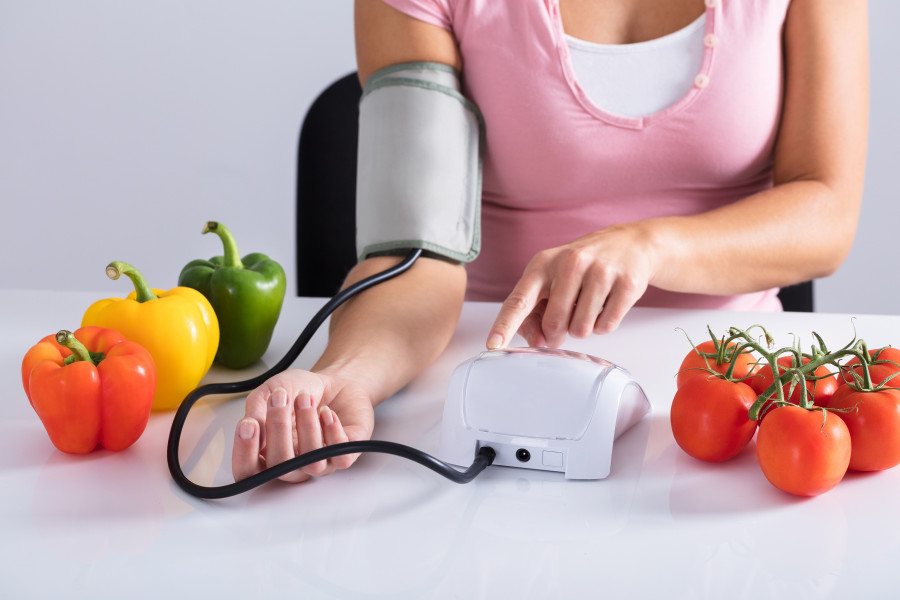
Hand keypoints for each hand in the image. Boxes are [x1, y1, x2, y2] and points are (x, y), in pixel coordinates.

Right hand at [232, 369, 374, 482]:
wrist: (333, 381)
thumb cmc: (299, 391)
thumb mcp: (269, 391)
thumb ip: (256, 411)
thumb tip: (251, 430)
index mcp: (268, 454)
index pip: (248, 472)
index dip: (244, 454)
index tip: (248, 424)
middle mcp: (293, 464)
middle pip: (280, 466)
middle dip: (278, 429)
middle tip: (280, 399)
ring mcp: (320, 462)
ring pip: (312, 462)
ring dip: (308, 426)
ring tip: (306, 398)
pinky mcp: (345, 454)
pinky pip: (341, 457)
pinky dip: (333, 433)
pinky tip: (327, 413)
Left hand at [486, 223, 656, 348]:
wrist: (629, 243)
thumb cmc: (581, 266)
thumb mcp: (551, 278)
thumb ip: (534, 311)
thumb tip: (537, 341)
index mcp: (542, 264)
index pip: (519, 300)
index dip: (505, 325)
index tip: (493, 345)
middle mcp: (570, 263)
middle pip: (553, 324)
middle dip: (556, 335)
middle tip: (564, 324)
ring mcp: (601, 272)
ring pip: (581, 329)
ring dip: (582, 329)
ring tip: (587, 308)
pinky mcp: (626, 284)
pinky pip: (606, 326)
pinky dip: (603, 325)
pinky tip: (605, 306)